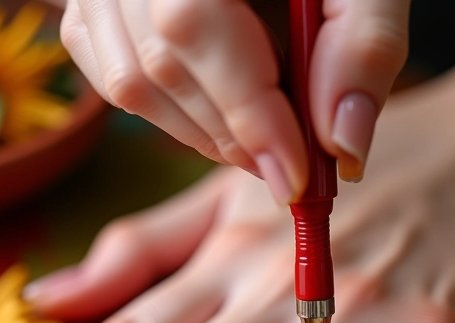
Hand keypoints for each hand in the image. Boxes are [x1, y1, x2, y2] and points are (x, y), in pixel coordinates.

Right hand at [60, 0, 409, 198]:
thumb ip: (363, 43)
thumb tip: (343, 148)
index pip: (191, 23)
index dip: (246, 110)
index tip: (295, 174)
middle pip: (160, 64)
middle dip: (232, 134)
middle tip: (287, 167)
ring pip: (131, 84)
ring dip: (203, 134)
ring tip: (259, 140)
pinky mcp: (90, 13)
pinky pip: (114, 82)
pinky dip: (170, 115)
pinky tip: (217, 110)